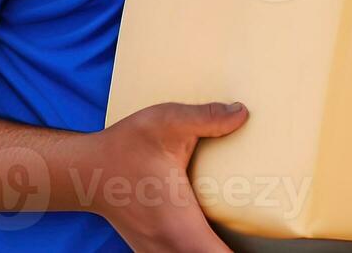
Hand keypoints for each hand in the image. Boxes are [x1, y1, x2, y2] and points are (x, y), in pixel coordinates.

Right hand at [92, 101, 248, 251]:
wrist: (86, 170)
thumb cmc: (125, 147)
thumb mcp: (167, 121)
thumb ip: (206, 117)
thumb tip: (243, 113)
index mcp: (180, 225)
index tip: (265, 248)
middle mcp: (168, 247)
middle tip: (259, 240)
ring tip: (238, 240)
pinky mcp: (151, 250)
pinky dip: (197, 252)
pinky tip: (209, 238)